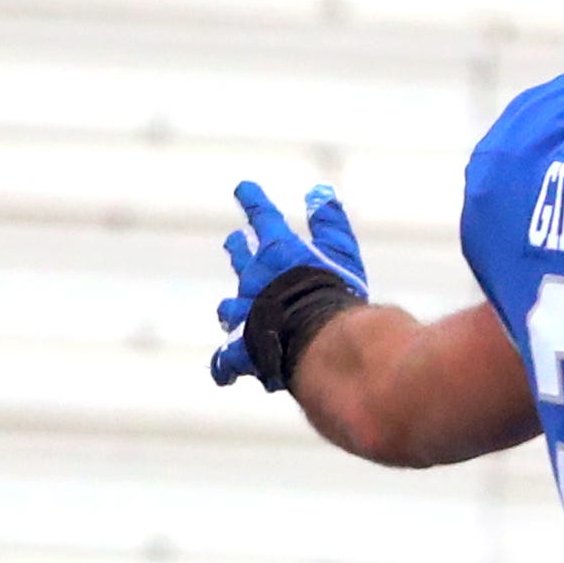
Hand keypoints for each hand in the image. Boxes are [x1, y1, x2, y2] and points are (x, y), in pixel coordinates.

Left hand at [213, 179, 368, 388]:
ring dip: (232, 310)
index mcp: (277, 251)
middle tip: (235, 242)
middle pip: (241, 258)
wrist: (319, 341)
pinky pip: (228, 359)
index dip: (254, 201)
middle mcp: (254, 279)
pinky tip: (223, 374)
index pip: (262, 217)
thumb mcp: (340, 255)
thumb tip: (320, 192)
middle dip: (239, 249)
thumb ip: (330, 224)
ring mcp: (246, 314)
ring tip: (230, 313)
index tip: (243, 189)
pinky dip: (226, 365)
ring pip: (230, 309)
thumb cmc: (333, 296)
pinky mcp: (244, 349)